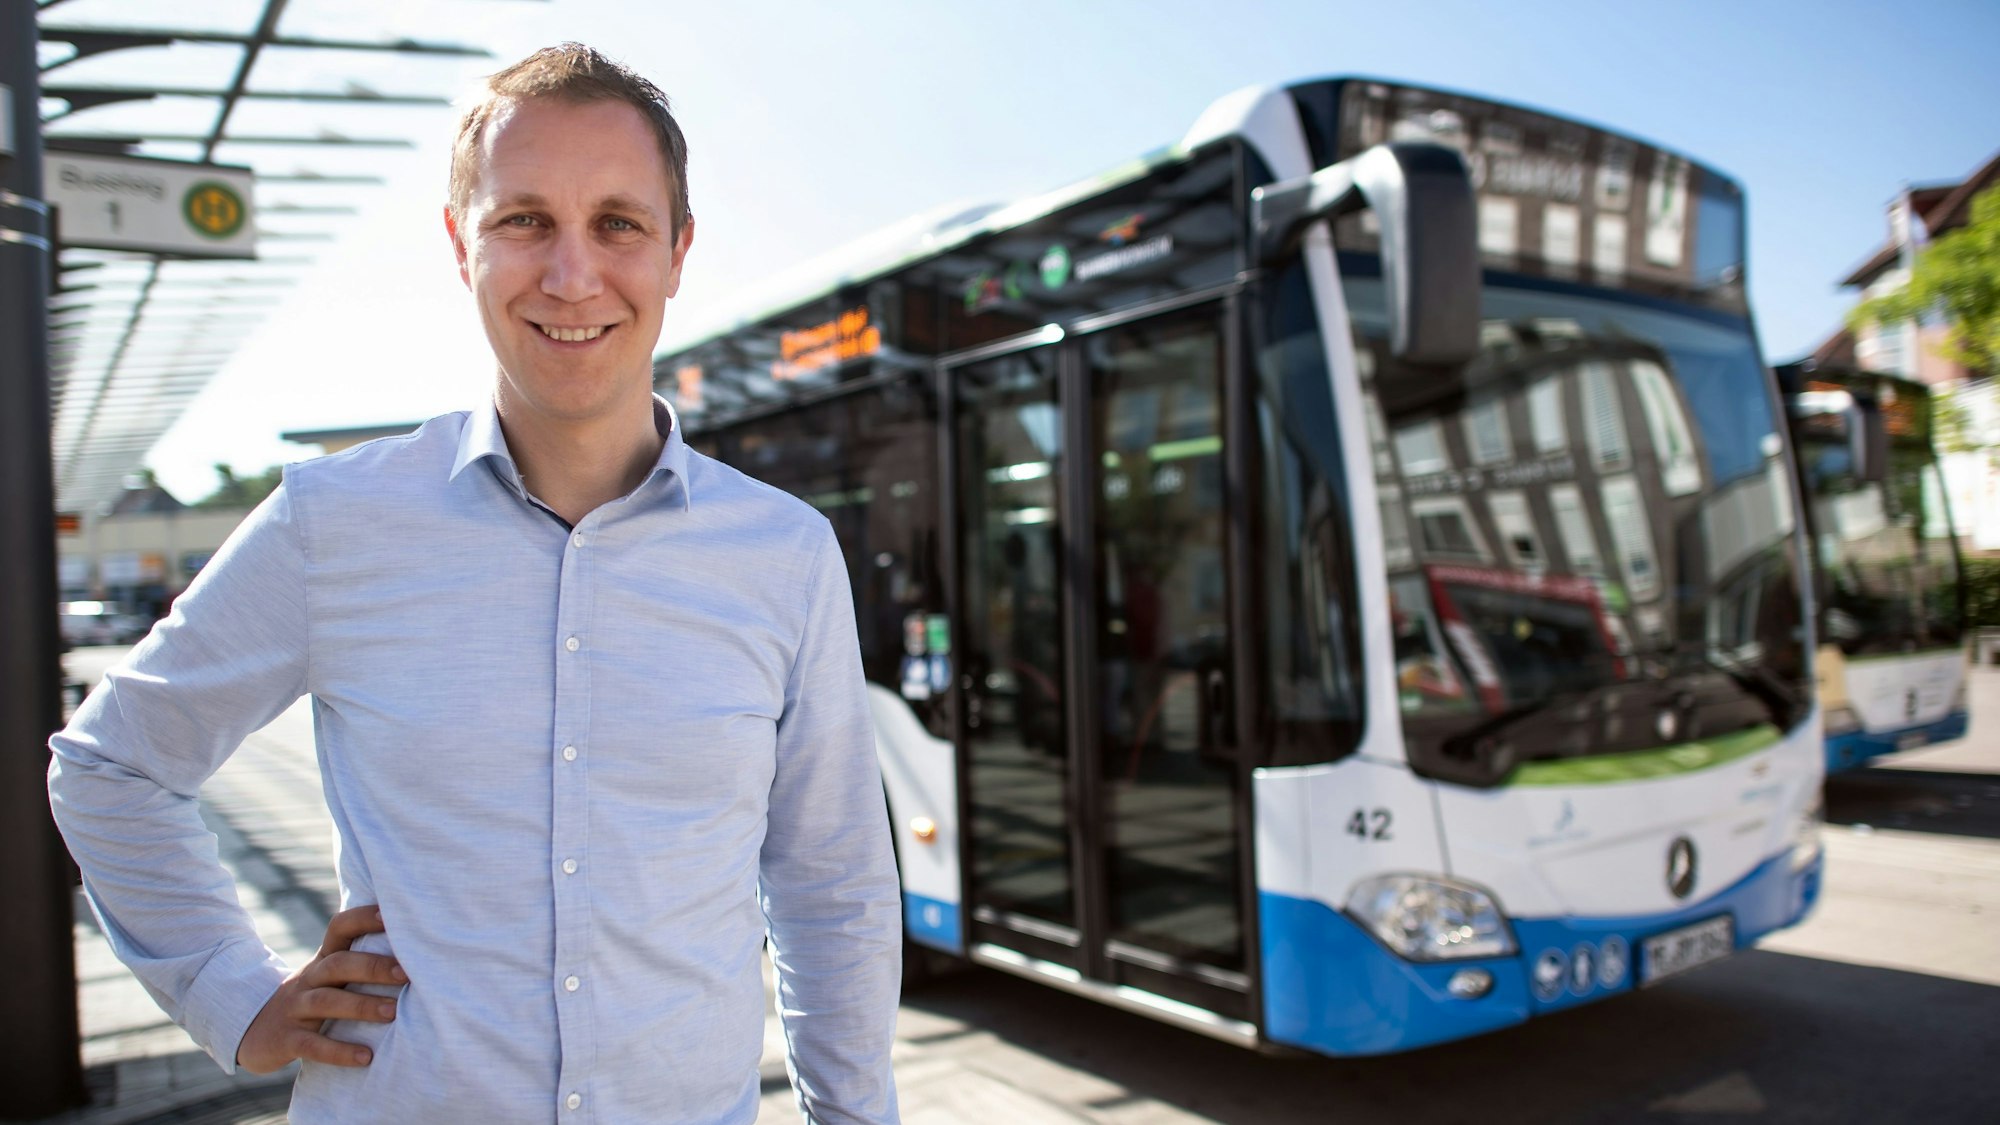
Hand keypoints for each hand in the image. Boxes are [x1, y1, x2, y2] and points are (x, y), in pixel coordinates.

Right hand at [236, 904, 405, 1073]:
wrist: (254, 1032)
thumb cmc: (311, 1000)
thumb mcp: (329, 978)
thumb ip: (361, 962)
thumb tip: (418, 950)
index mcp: (323, 960)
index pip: (340, 928)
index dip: (363, 918)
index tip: (391, 914)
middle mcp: (308, 979)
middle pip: (338, 964)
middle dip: (372, 967)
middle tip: (407, 974)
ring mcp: (294, 1008)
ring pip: (326, 1001)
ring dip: (361, 1006)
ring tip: (393, 1013)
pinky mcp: (286, 1040)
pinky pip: (312, 1045)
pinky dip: (340, 1051)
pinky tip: (367, 1058)